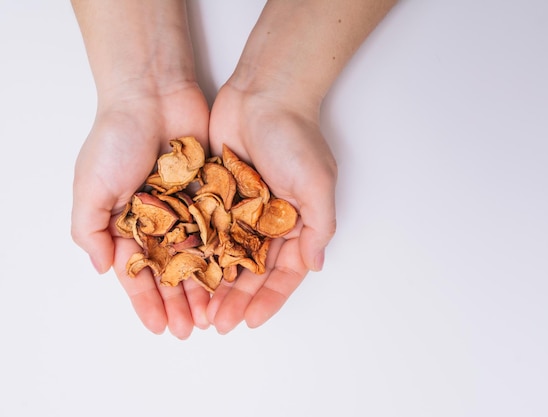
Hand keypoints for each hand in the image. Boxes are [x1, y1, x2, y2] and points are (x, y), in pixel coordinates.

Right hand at [71, 81, 210, 338]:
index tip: (158, 328)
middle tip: (190, 330)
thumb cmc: (115, 139)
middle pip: (172, 271)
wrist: (152, 95)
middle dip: (179, 302)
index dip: (147, 301)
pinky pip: (221, 229)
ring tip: (212, 315)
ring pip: (200, 257)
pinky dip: (225, 255)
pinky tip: (232, 279)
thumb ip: (91, 230)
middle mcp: (159, 219)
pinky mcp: (213, 193)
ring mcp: (188, 208)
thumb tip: (102, 269)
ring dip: (204, 287)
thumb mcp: (90, 187)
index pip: (138, 272)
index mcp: (127, 222)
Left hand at [205, 82, 337, 332]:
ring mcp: (240, 210)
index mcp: (295, 223)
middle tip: (219, 324)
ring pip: (225, 257)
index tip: (251, 321)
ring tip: (199, 310)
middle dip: (237, 300)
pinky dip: (197, 253)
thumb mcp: (318, 185)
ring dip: (215, 285)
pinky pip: (205, 230)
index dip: (269, 299)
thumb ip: (318, 227)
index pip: (284, 272)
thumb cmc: (295, 138)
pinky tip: (184, 274)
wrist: (263, 94)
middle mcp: (268, 222)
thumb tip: (315, 265)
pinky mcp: (215, 195)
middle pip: (252, 271)